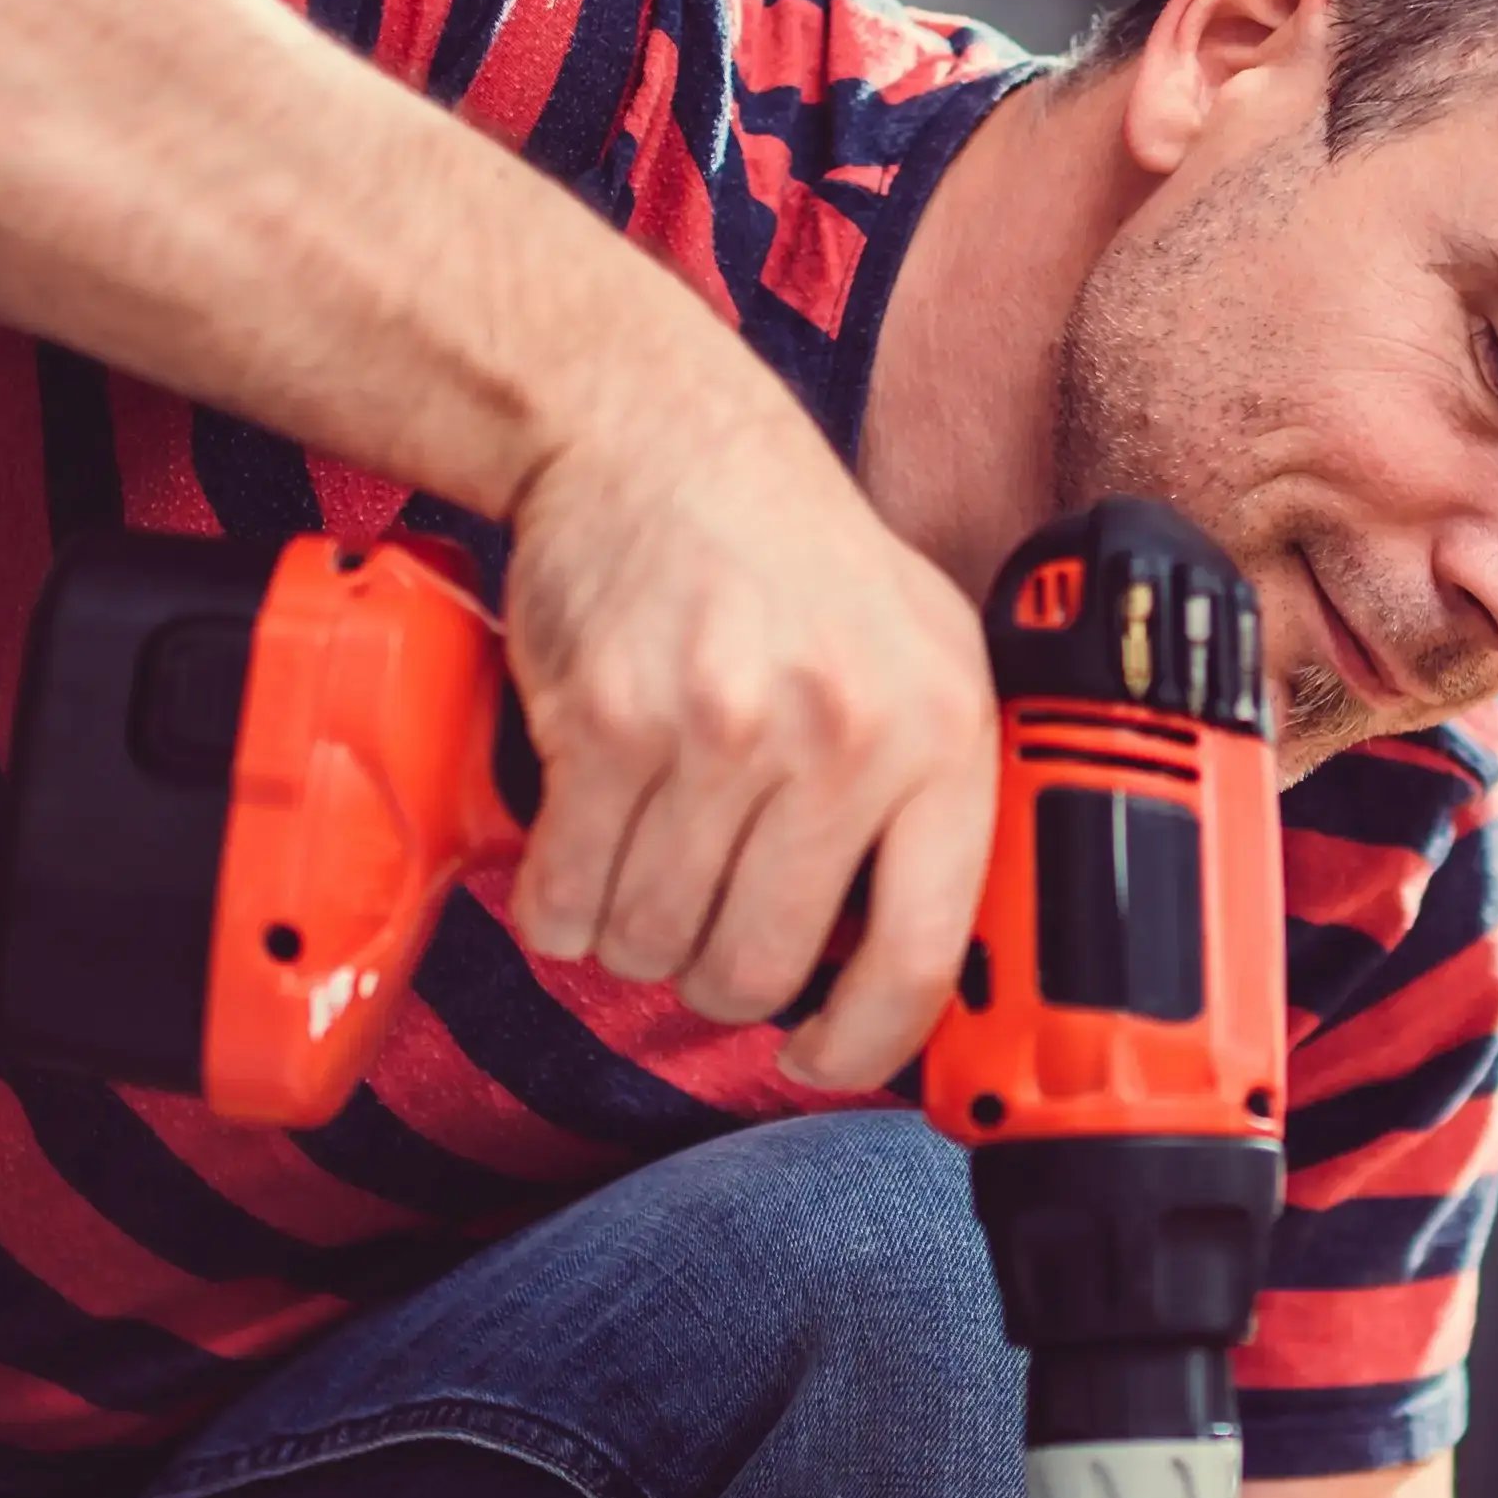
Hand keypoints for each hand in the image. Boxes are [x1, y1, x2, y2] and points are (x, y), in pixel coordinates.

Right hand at [493, 383, 997, 1086]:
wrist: (659, 438)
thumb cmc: (796, 562)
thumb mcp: (926, 655)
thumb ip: (938, 796)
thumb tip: (923, 964)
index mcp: (938, 735)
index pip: (918, 956)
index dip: (862, 1045)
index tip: (820, 1059)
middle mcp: (838, 737)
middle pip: (757, 969)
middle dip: (716, 981)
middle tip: (704, 935)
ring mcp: (718, 729)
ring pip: (653, 942)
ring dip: (632, 939)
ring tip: (643, 874)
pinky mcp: (607, 723)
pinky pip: (567, 894)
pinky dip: (558, 906)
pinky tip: (577, 858)